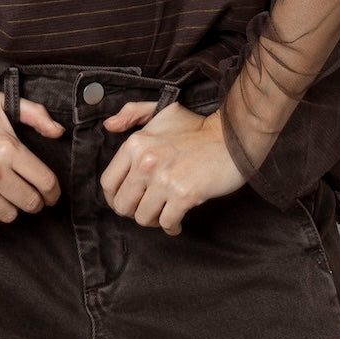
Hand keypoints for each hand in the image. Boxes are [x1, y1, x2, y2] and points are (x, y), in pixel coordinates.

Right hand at [0, 92, 65, 225]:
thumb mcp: (1, 104)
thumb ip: (35, 114)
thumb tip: (58, 132)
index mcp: (8, 149)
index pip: (45, 182)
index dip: (53, 193)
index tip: (51, 196)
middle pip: (30, 203)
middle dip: (34, 202)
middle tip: (29, 198)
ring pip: (9, 215)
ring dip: (10, 208)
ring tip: (4, 197)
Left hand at [99, 100, 246, 234]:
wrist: (231, 138)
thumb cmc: (197, 128)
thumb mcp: (162, 112)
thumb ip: (133, 113)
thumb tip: (109, 126)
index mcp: (136, 144)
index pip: (108, 182)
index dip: (114, 197)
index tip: (127, 200)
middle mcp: (145, 162)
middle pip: (123, 205)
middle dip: (134, 211)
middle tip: (148, 208)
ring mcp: (164, 179)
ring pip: (142, 217)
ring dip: (153, 220)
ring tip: (163, 213)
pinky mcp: (183, 195)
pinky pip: (166, 223)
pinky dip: (171, 226)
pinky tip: (177, 220)